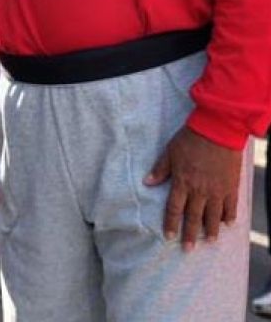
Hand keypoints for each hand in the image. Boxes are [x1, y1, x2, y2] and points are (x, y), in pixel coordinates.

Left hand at [144, 126, 243, 250]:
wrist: (217, 130)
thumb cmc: (190, 139)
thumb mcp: (169, 152)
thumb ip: (160, 169)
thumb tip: (147, 183)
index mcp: (182, 182)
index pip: (174, 209)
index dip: (171, 224)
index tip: (169, 237)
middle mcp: (200, 190)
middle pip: (193, 217)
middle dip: (190, 234)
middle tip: (188, 249)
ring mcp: (217, 190)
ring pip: (213, 215)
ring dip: (211, 230)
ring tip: (209, 242)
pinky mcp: (231, 186)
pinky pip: (231, 206)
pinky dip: (229, 216)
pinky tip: (227, 225)